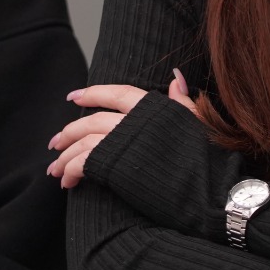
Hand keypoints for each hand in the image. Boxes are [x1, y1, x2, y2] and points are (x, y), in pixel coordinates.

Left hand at [47, 69, 198, 187]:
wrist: (215, 192)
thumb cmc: (211, 160)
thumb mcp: (197, 123)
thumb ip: (181, 101)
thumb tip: (174, 76)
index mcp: (153, 107)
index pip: (117, 93)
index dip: (93, 93)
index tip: (73, 97)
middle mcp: (134, 121)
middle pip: (92, 120)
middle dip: (69, 132)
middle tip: (54, 143)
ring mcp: (123, 143)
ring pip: (83, 142)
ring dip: (64, 156)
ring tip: (54, 169)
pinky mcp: (115, 166)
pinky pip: (83, 163)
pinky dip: (71, 171)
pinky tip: (67, 182)